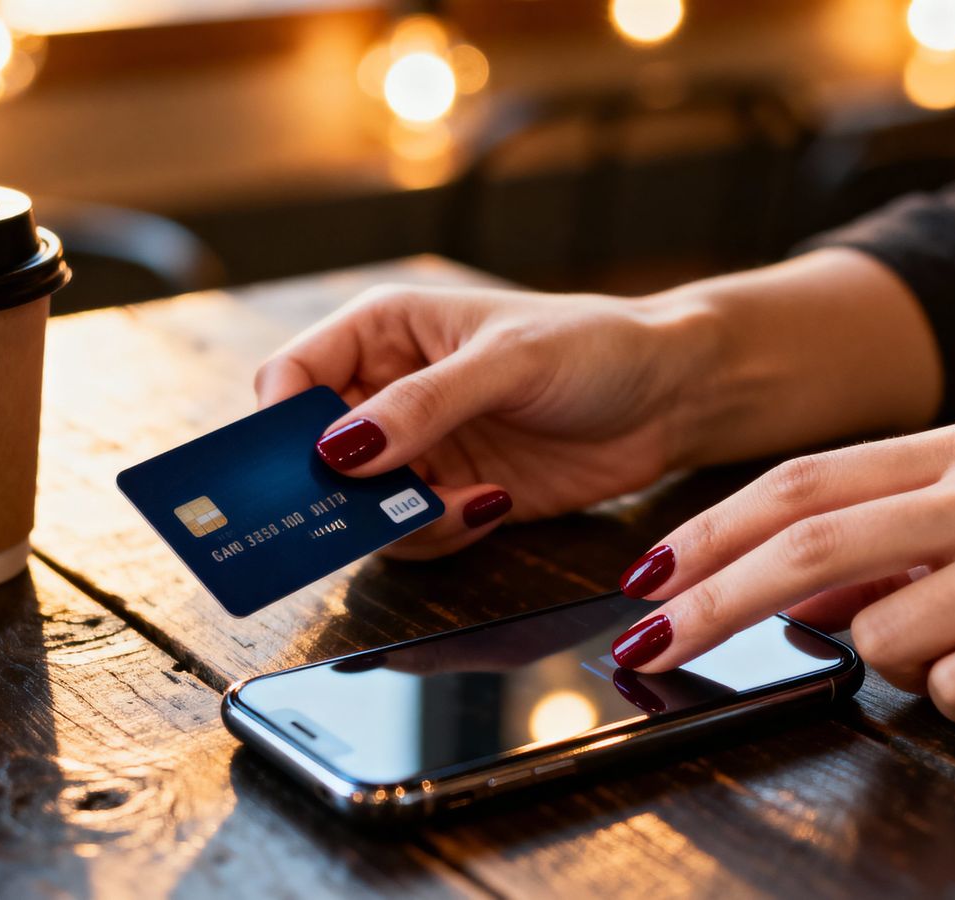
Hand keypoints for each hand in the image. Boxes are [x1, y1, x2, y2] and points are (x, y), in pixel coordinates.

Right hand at [255, 283, 714, 557]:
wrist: (672, 397)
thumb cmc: (596, 347)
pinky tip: (493, 504)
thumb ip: (423, 404)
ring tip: (466, 500)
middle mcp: (391, 391)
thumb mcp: (508, 362)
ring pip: (361, 506)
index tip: (306, 467)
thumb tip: (341, 448)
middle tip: (367, 512)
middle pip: (315, 454)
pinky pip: (414, 534)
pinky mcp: (457, 495)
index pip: (293, 378)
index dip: (282, 425)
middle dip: (335, 490)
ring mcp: (422, 449)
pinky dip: (441, 533)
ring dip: (400, 520)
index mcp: (384, 332)